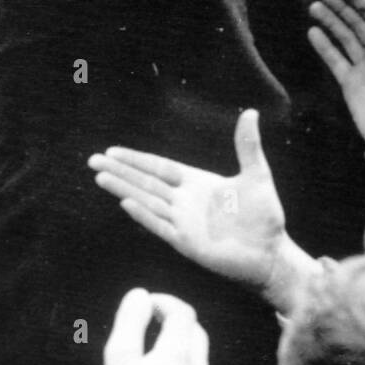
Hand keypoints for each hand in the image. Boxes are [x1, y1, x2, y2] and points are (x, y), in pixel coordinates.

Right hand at [90, 110, 287, 294]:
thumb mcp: (257, 175)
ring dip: (124, 188)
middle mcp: (185, 201)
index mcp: (198, 184)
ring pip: (147, 201)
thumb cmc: (264, 216)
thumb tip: (250, 112)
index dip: (137, 159)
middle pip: (146, 182)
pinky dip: (144, 214)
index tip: (113, 150)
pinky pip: (160, 225)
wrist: (270, 253)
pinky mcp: (186, 242)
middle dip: (120, 170)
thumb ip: (248, 146)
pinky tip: (126, 203)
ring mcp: (183, 222)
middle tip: (93, 160)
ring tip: (100, 176)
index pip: (160, 167)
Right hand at [103, 289, 207, 364]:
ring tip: (154, 340)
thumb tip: (139, 294)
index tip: (144, 302)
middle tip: (151, 316)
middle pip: (194, 332)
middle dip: (175, 318)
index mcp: (181, 354)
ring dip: (178, 340)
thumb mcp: (121, 360)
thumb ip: (131, 325)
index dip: (164, 300)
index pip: (183, 312)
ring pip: (195, 354)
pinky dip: (179, 360)